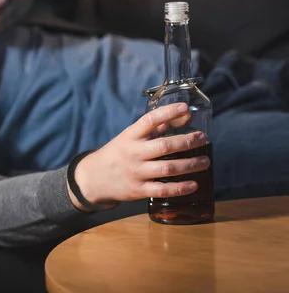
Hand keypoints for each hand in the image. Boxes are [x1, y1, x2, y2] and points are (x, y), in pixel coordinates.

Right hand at [68, 103, 209, 210]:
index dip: (168, 112)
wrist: (94, 178)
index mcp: (130, 136)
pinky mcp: (138, 190)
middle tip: (202, 138)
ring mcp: (136, 172)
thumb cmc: (118, 154)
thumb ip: (156, 128)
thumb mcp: (130, 138)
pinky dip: (180, 188)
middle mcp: (133, 153)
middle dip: (186, 142)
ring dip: (190, 165)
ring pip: (168, 168)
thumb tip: (184, 116)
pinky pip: (163, 190)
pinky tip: (194, 184)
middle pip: (164, 146)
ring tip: (205, 161)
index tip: (185, 108)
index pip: (150, 120)